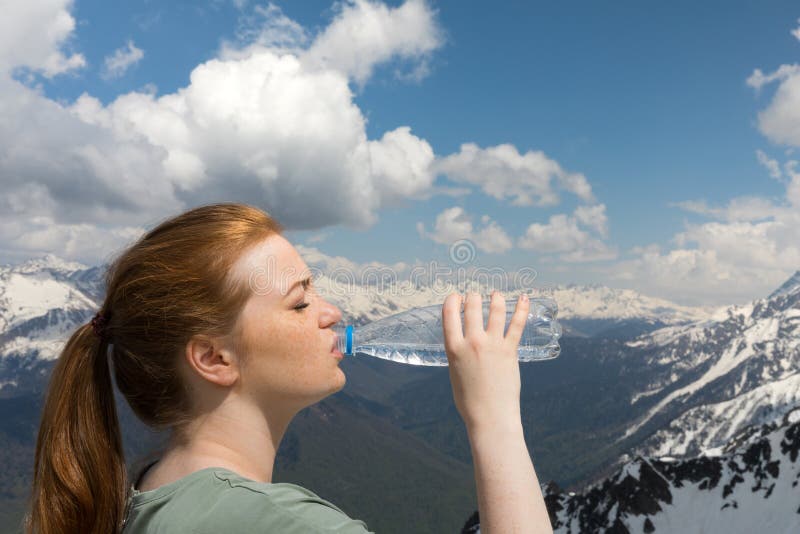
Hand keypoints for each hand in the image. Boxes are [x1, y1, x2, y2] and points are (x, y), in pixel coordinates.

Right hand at [441, 291, 529, 432]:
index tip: (456, 297)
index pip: (449, 313)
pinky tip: (524, 298)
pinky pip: (517, 324)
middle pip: (471, 307)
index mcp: (453, 348)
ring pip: (495, 310)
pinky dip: (522, 309)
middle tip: (475, 296)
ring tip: (496, 295)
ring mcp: (492, 345)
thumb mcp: (455, 373)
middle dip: (472, 297)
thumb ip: (458, 354)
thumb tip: (463, 344)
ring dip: (496, 298)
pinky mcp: (510, 351)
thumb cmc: (469, 400)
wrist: (490, 416)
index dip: (452, 300)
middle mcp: (472, 342)